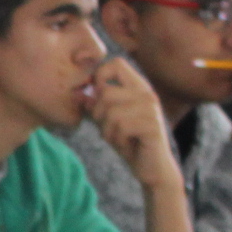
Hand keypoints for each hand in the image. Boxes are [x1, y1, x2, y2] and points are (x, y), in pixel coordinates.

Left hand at [89, 55, 181, 188]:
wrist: (151, 168)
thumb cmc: (129, 142)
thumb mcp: (107, 121)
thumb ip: (95, 106)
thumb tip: (79, 94)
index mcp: (137, 87)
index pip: (116, 63)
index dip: (99, 76)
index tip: (96, 97)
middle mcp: (146, 94)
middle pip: (106, 92)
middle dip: (98, 114)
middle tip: (108, 128)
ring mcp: (151, 109)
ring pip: (111, 111)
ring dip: (107, 130)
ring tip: (119, 137)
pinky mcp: (152, 125)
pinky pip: (120, 127)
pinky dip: (117, 139)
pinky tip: (128, 143)